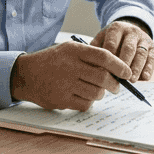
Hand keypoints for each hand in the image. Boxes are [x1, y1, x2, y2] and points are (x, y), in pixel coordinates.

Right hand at [10, 41, 133, 110]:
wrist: (26, 75)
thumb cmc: (52, 61)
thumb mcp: (69, 49)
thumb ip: (89, 55)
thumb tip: (116, 68)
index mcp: (74, 51)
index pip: (104, 57)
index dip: (119, 66)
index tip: (126, 73)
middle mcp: (70, 66)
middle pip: (103, 77)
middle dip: (114, 84)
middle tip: (116, 86)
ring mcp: (65, 84)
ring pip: (96, 93)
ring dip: (101, 94)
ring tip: (97, 91)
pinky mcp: (61, 99)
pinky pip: (85, 104)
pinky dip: (89, 102)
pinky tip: (84, 97)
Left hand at [92, 19, 153, 80]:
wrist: (129, 30)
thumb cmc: (111, 40)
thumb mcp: (101, 39)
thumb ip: (96, 50)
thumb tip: (92, 67)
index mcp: (116, 28)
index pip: (112, 44)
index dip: (109, 59)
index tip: (104, 73)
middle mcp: (131, 31)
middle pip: (128, 48)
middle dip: (124, 64)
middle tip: (119, 78)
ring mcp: (143, 39)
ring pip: (141, 53)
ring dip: (137, 68)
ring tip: (132, 80)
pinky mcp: (152, 47)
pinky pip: (152, 58)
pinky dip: (149, 68)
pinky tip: (145, 78)